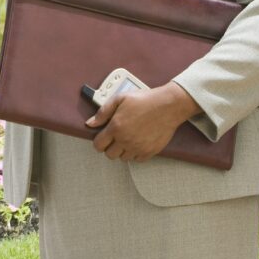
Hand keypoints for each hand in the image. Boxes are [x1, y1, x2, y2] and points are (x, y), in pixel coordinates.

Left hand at [85, 82, 200, 162]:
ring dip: (123, 150)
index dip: (99, 141)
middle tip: (116, 137)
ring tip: (129, 138)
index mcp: (116, 127)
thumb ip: (103, 112)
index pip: (98, 145)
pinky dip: (136, 153)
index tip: (103, 137)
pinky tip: (138, 142)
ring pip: (123, 158)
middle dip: (110, 147)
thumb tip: (90, 123)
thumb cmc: (145, 100)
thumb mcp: (120, 99)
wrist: (168, 105)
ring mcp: (138, 148)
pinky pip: (137, 160)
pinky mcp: (149, 152)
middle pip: (109, 155)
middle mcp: (125, 140)